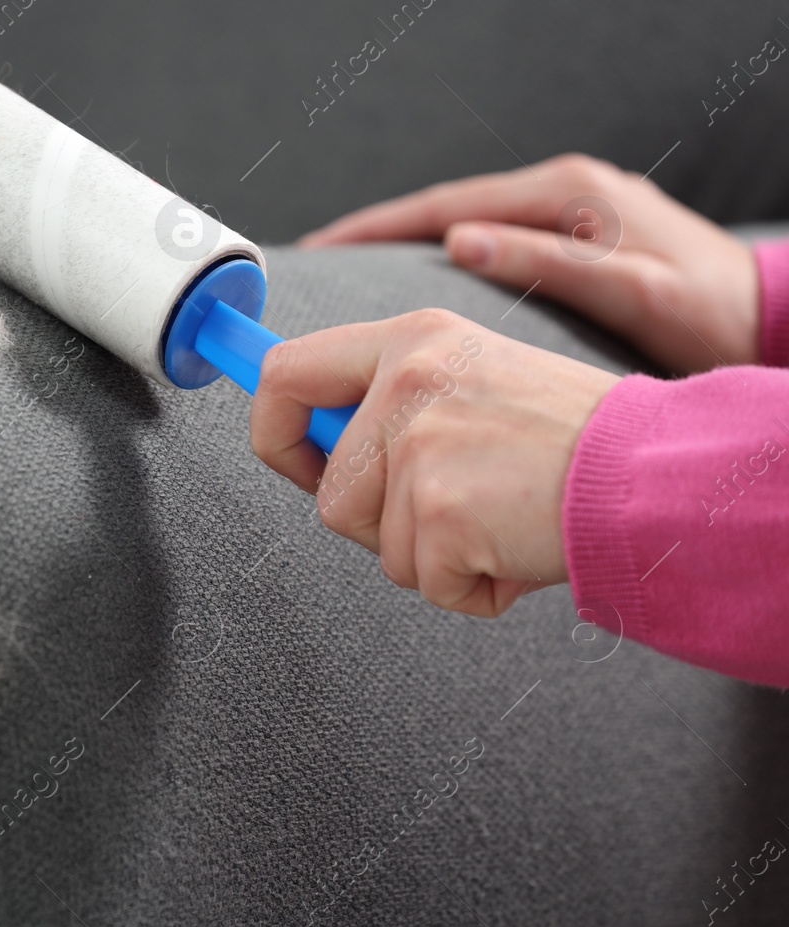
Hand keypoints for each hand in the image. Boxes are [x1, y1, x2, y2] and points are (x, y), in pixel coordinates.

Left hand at [250, 308, 618, 616]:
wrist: (653, 474)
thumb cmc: (567, 438)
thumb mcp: (473, 377)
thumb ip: (394, 399)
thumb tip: (311, 440)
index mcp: (410, 338)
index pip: (285, 371)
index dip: (272, 431)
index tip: (293, 460)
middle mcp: (406, 381)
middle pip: (328, 493)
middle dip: (379, 524)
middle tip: (453, 510)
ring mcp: (421, 447)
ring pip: (375, 544)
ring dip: (431, 555)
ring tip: (498, 518)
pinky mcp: (442, 512)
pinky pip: (425, 582)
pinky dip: (471, 588)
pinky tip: (517, 548)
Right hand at [298, 153, 759, 373]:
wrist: (769, 317)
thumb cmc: (711, 313)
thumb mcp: (634, 291)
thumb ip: (547, 261)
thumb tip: (459, 239)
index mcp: (564, 194)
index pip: (442, 205)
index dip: (374, 229)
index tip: (320, 248)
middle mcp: (559, 192)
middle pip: (443, 213)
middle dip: (379, 238)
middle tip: (320, 267)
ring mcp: (566, 214)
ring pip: (462, 233)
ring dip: (407, 257)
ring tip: (354, 285)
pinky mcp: (572, 241)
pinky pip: (488, 252)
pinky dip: (443, 270)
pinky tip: (418, 302)